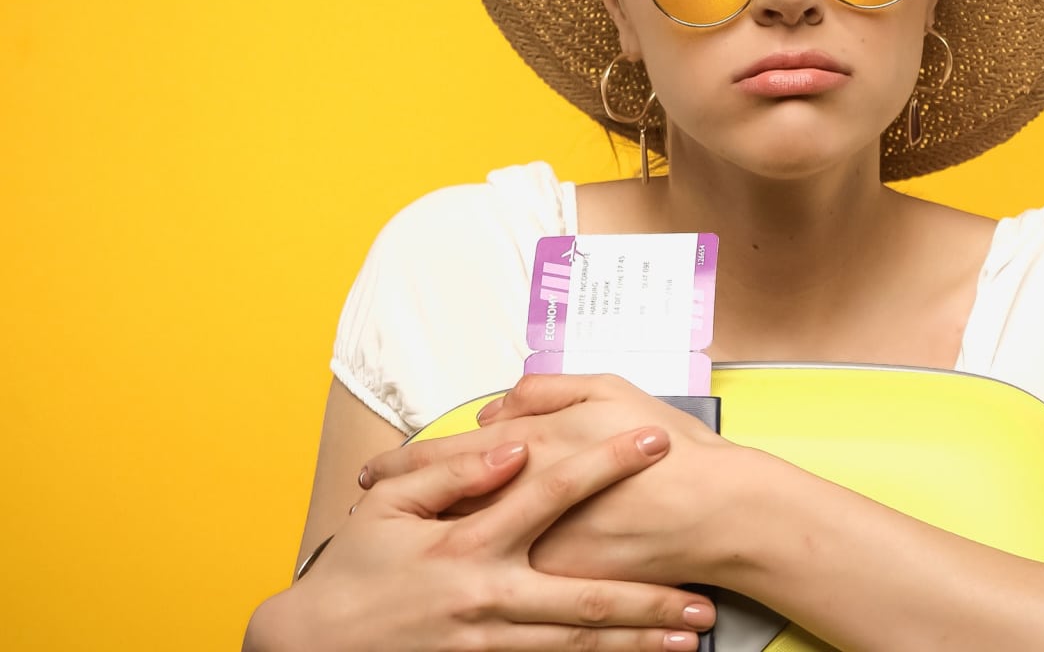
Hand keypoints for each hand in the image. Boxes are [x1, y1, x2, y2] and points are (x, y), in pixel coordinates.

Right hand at [246, 426, 714, 651]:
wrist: (309, 647)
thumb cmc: (352, 571)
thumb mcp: (389, 507)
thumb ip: (453, 472)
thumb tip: (513, 446)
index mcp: (467, 543)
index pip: (551, 492)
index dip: (607, 465)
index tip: (657, 442)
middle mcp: (486, 596)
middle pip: (586, 599)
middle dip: (651, 597)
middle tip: (703, 595)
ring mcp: (487, 641)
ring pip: (577, 644)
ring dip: (637, 641)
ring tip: (688, 635)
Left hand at [360, 374, 758, 585]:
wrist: (719, 513)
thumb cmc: (671, 449)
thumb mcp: (610, 391)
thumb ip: (546, 392)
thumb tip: (496, 410)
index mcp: (534, 449)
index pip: (448, 457)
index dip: (403, 464)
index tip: (372, 472)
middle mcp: (525, 506)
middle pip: (441, 512)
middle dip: (395, 518)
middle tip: (360, 521)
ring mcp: (539, 554)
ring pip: (464, 558)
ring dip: (424, 560)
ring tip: (389, 563)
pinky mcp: (559, 591)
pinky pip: (504, 590)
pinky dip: (474, 588)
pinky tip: (452, 590)